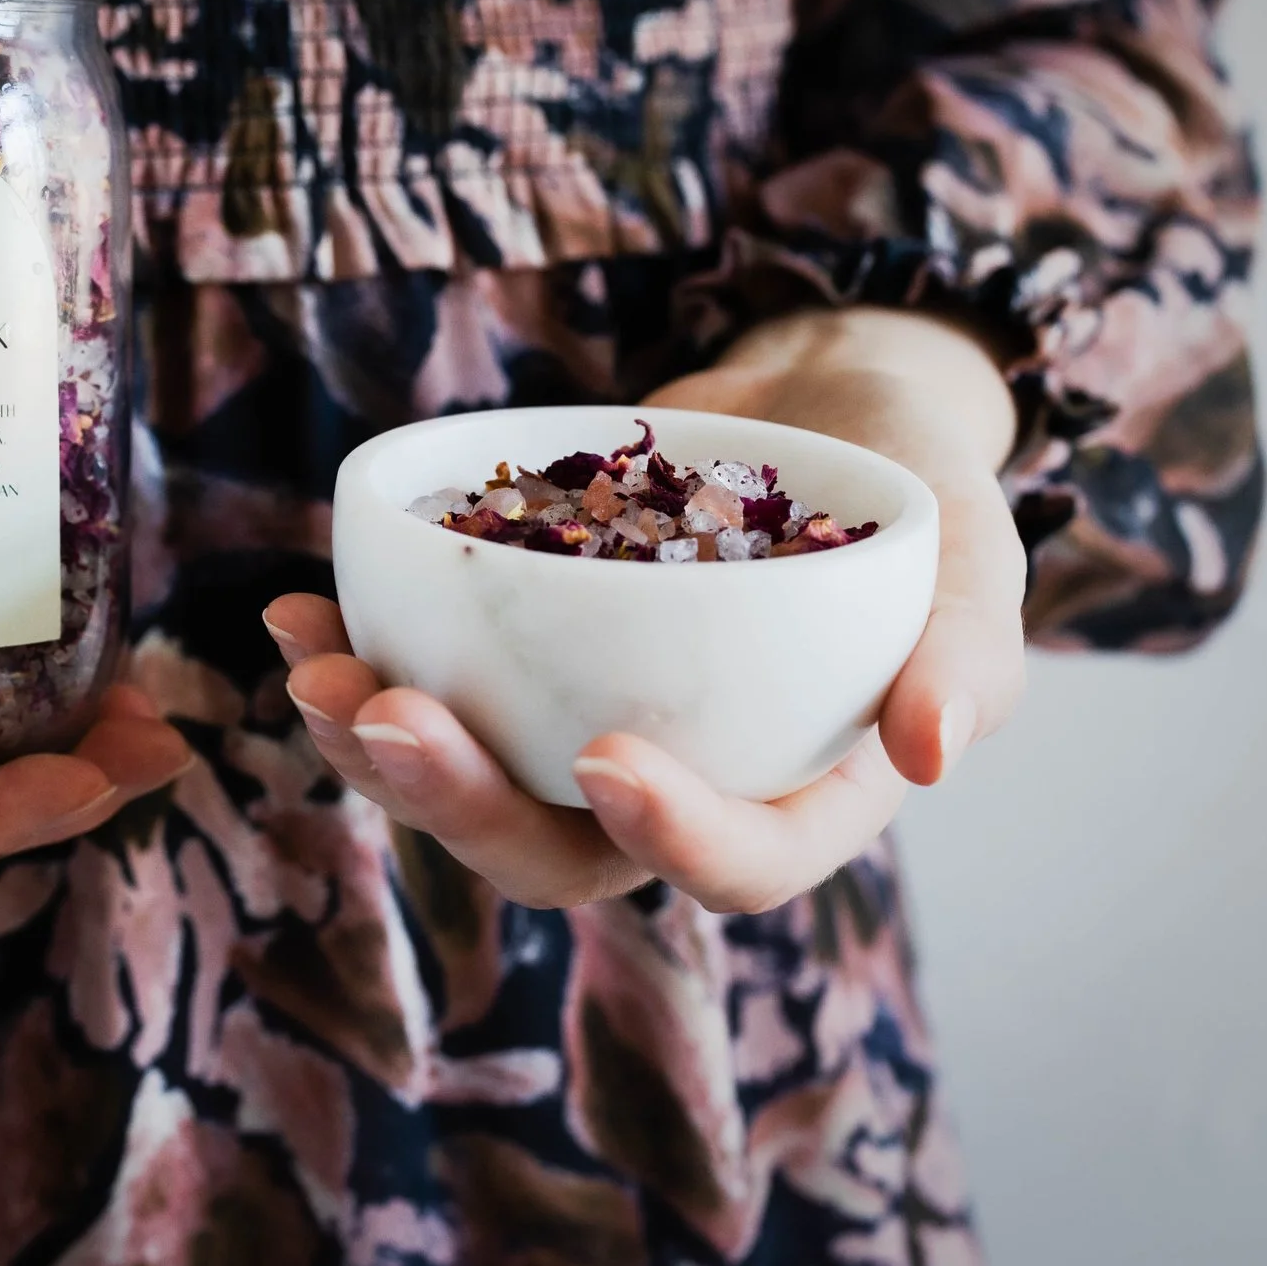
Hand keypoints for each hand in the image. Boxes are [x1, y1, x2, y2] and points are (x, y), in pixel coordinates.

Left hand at [268, 309, 1025, 913]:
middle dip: (460, 803)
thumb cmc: (914, 490)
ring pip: (470, 785)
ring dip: (378, 745)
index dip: (672, 834)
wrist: (821, 404)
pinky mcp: (520, 661)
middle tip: (386, 717)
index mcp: (796, 797)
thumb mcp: (971, 553)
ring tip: (313, 672)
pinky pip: (431, 687)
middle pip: (560, 849)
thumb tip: (932, 746)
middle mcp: (677, 785)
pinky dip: (359, 653)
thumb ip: (968, 647)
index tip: (602, 760)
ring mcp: (582, 723)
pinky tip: (295, 615)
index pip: (740, 861)